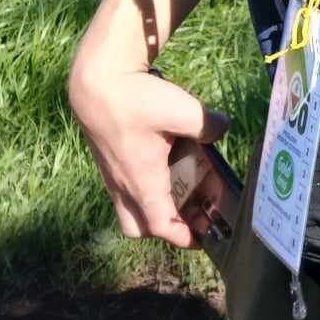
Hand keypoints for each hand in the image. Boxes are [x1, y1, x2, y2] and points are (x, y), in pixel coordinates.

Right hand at [68, 62, 230, 249]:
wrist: (96, 81)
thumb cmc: (135, 99)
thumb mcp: (182, 110)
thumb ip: (209, 125)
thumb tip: (222, 128)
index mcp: (141, 180)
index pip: (160, 225)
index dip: (184, 236)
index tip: (205, 238)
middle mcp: (124, 183)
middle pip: (141, 224)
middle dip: (168, 225)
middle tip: (195, 212)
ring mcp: (114, 173)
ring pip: (134, 205)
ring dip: (162, 202)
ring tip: (193, 185)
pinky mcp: (112, 159)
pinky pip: (130, 184)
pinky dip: (152, 182)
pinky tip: (174, 158)